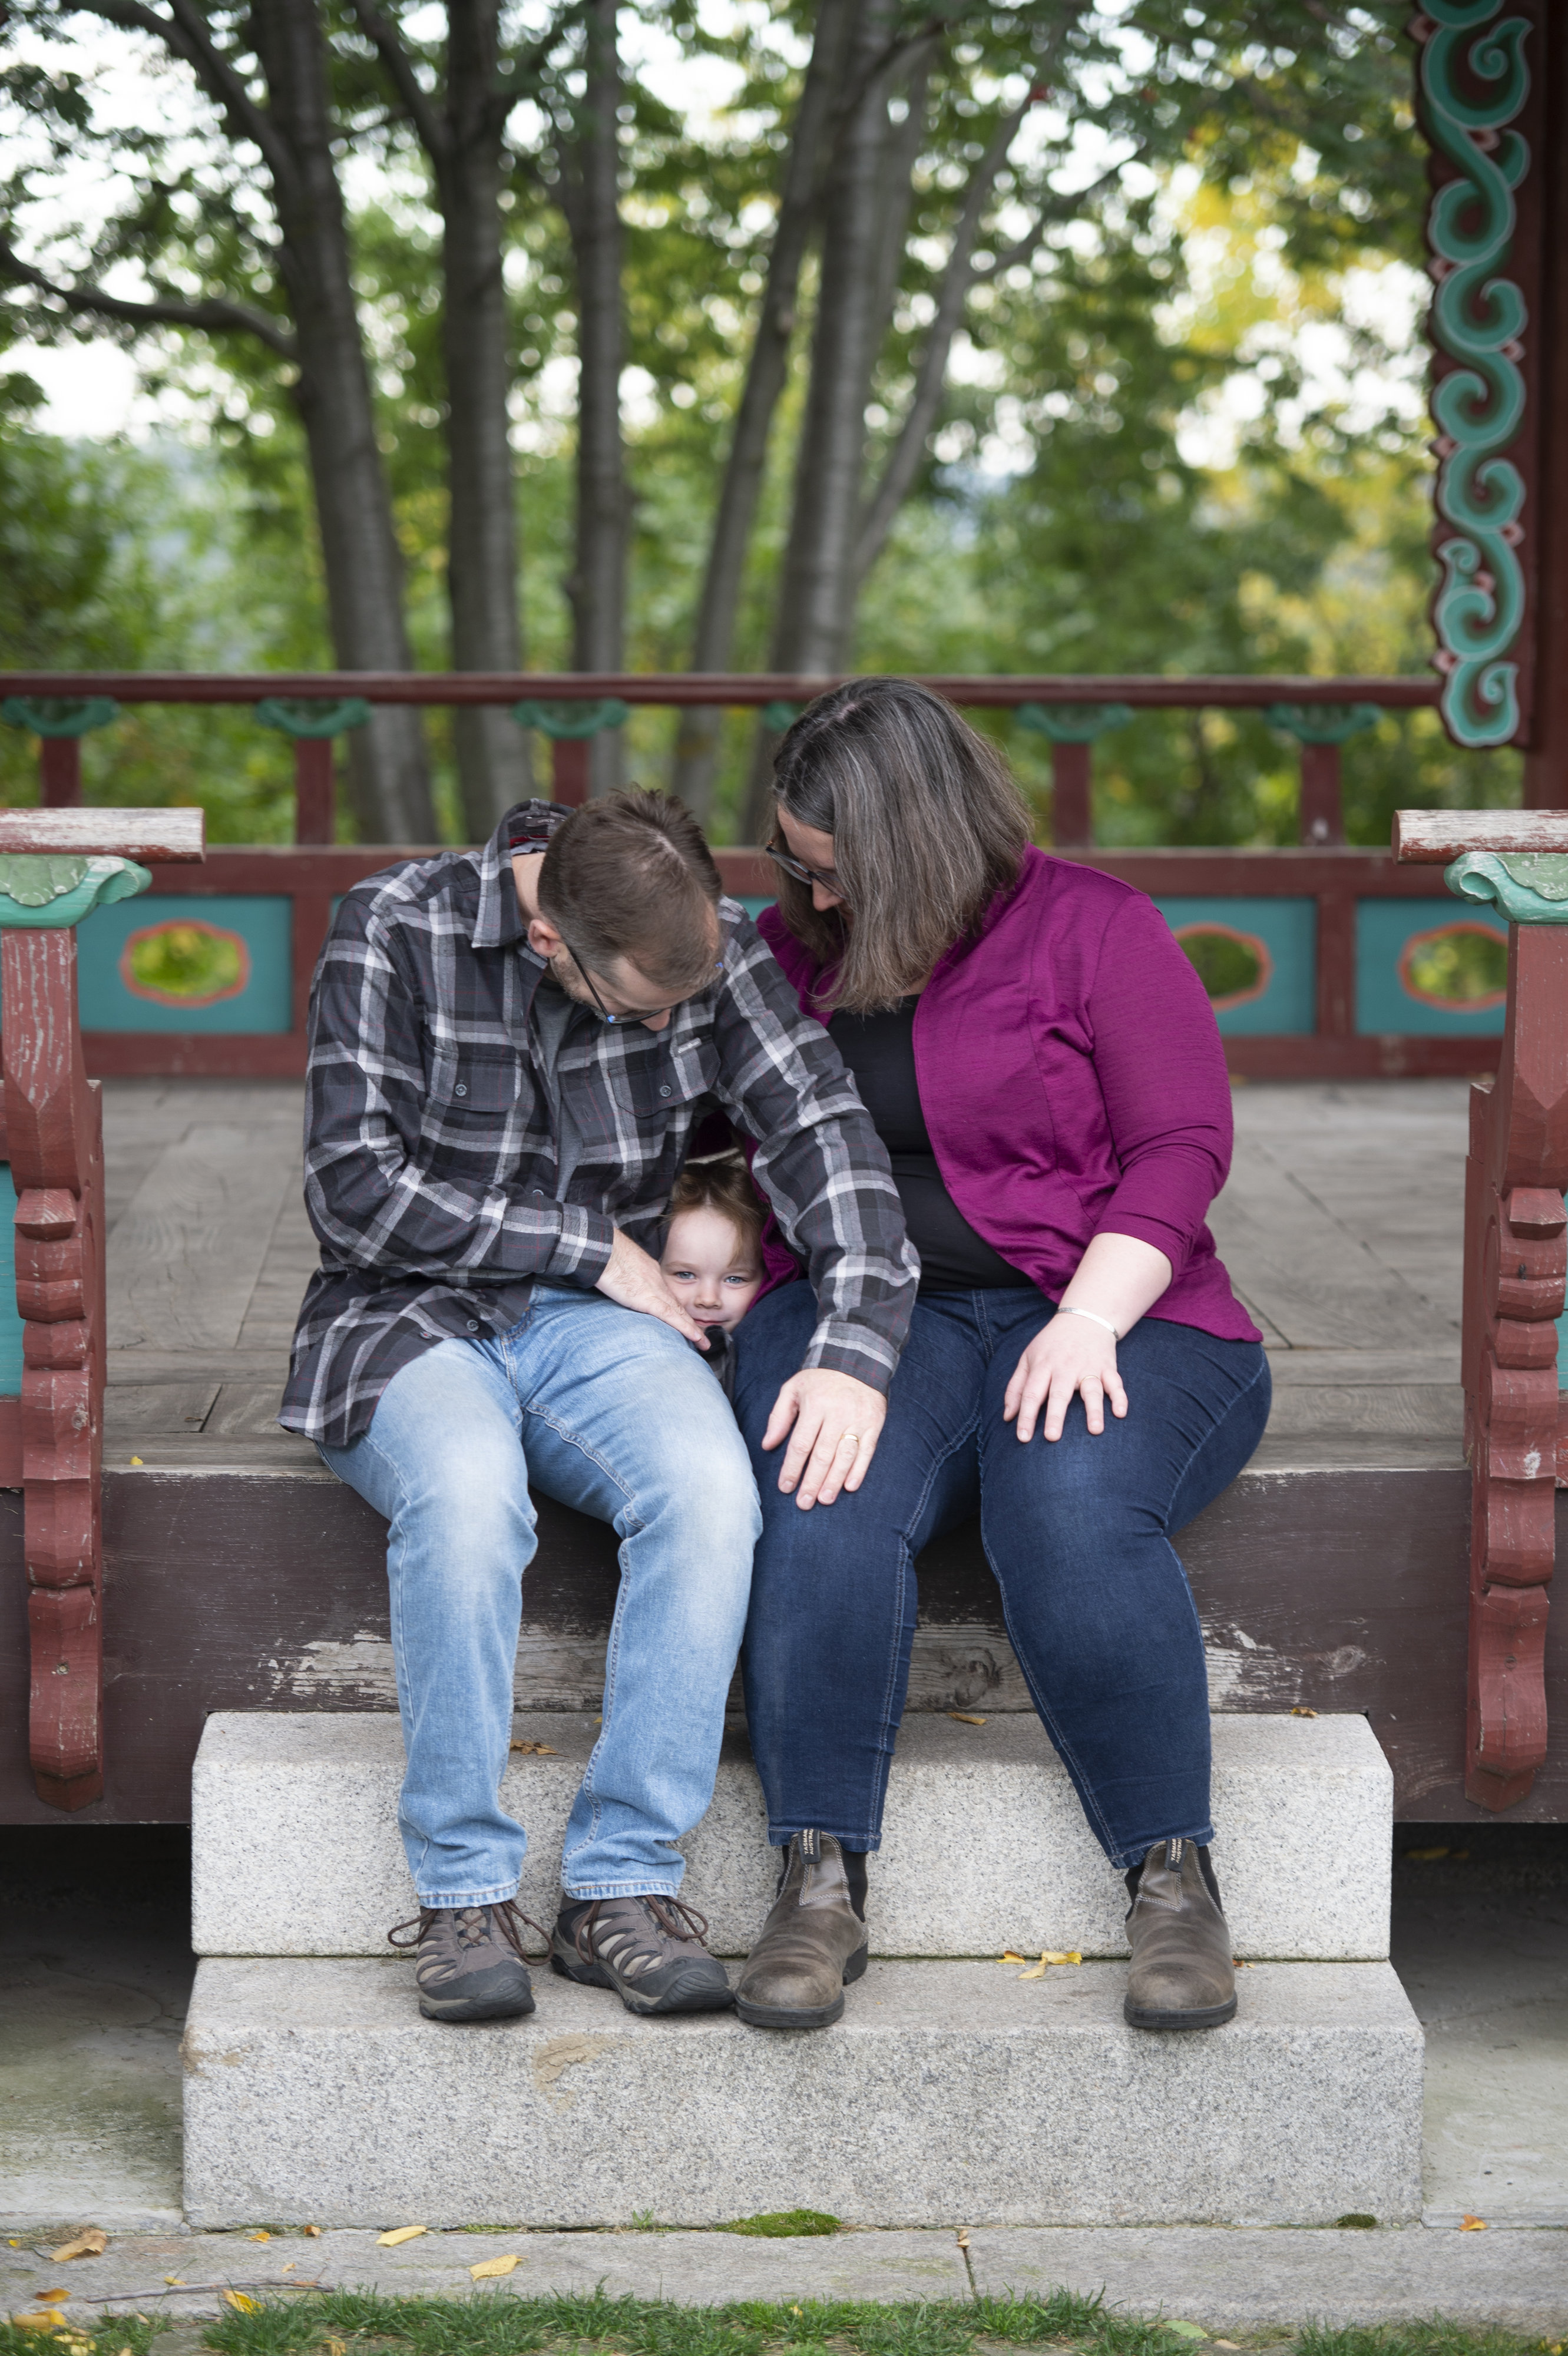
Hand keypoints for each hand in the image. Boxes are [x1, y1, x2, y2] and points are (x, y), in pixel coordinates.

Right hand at [595, 1227, 708, 1346]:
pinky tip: (695, 1337)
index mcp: (651, 1274)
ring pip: (679, 1313)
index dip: (676, 1309)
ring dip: (692, 1329)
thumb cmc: (607, 1255)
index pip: (667, 1295)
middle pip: (677, 1306)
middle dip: (689, 1322)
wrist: (604, 1250)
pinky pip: (671, 1316)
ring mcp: (654, 1291)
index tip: (682, 1319)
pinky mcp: (648, 1300)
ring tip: (702, 1342)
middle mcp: (657, 1283)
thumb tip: (625, 1285)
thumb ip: (627, 1277)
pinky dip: (685, 1327)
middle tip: (701, 1336)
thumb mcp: (621, 1266)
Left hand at [761, 1369, 885, 1508]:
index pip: (801, 1444)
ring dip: (834, 1481)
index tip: (785, 1487)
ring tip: (824, 1499)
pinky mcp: (874, 1424)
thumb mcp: (793, 1388)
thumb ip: (779, 1416)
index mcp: (815, 1405)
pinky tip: (849, 1486)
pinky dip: (859, 1470)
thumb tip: (768, 1445)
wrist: (857, 1359)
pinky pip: (867, 1451)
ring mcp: (858, 1420)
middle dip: (811, 1481)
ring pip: (845, 1456)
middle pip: (822, 1455)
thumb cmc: (820, 1378)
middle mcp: (837, 1414)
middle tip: (804, 1502)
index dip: (792, 1468)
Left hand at [1003, 1312, 1126, 1442]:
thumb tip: (1007, 1417)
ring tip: (1095, 1430)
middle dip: (1056, 1416)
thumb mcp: (1027, 1358)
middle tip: (1052, 1438)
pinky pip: (1115, 1383)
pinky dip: (1120, 1397)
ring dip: (1094, 1410)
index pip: (1031, 1393)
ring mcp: (1088, 1367)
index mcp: (1043, 1366)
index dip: (1026, 1416)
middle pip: (1059, 1393)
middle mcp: (1065, 1367)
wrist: (1083, 1318)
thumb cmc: (1051, 1345)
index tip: (1023, 1438)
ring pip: (1091, 1390)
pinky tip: (1120, 1413)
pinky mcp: (1107, 1367)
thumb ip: (1015, 1388)